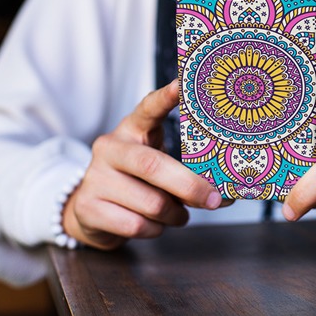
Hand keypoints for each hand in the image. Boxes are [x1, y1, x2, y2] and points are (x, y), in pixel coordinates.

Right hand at [62, 79, 223, 249]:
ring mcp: (95, 177)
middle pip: (153, 165)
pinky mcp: (87, 207)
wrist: (90, 209)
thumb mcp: (159, 165)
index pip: (147, 108)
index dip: (165, 97)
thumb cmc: (138, 182)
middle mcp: (110, 148)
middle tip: (214, 199)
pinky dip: (155, 230)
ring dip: (174, 214)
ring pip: (150, 203)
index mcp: (131, 129)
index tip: (182, 85)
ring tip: (177, 214)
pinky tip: (154, 224)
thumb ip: (186, 171)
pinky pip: (136, 225)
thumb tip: (228, 192)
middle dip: (189, 186)